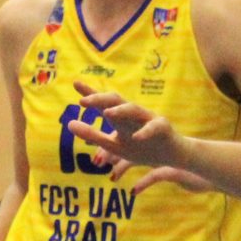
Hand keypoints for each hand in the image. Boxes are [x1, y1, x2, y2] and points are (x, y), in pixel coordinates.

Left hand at [68, 83, 189, 184]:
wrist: (171, 157)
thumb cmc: (141, 149)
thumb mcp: (113, 146)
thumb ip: (93, 135)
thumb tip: (69, 124)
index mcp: (120, 118)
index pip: (103, 103)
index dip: (90, 93)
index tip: (75, 83)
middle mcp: (132, 114)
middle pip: (116, 101)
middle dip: (100, 99)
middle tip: (83, 102)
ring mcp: (148, 118)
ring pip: (134, 110)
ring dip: (120, 111)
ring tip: (107, 114)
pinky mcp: (163, 127)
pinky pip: (153, 127)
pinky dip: (145, 132)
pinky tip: (136, 137)